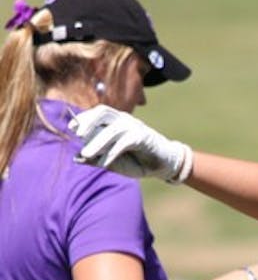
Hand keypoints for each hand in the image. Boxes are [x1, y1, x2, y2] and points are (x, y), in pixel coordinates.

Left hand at [70, 104, 191, 181]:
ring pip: (112, 129)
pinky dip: (112, 152)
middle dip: (88, 121)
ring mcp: (135, 127)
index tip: (71, 127)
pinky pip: (124, 142)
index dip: (83, 118)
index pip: (96, 114)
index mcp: (115, 122)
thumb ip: (96, 159)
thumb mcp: (113, 162)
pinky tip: (104, 163)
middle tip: (76, 134)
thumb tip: (76, 158)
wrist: (165, 166)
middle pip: (102, 112)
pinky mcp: (143, 137)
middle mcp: (124, 121)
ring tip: (85, 154)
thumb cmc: (139, 162)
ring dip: (97, 141)